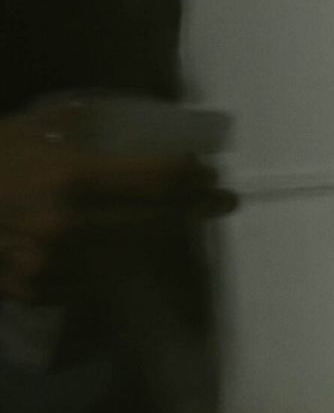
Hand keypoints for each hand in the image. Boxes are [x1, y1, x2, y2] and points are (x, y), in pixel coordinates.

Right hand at [0, 103, 232, 302]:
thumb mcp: (33, 125)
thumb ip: (88, 123)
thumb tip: (151, 121)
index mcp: (67, 177)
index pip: (157, 179)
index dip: (192, 176)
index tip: (213, 172)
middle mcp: (65, 226)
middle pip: (156, 220)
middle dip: (193, 208)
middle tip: (221, 199)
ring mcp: (51, 264)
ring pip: (132, 254)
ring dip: (163, 236)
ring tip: (184, 218)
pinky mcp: (36, 290)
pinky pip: (95, 277)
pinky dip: (118, 259)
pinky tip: (133, 245)